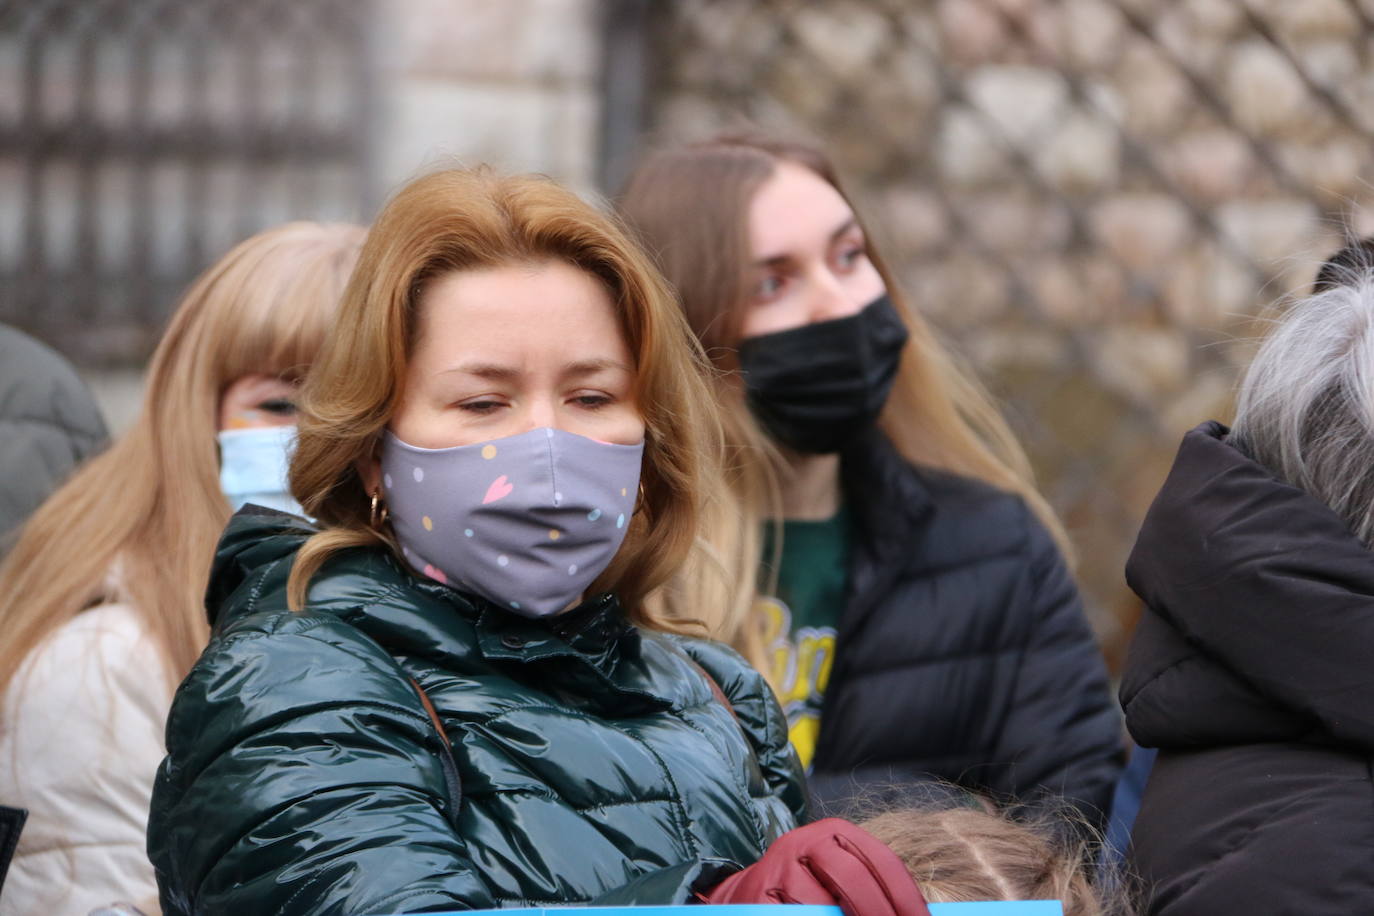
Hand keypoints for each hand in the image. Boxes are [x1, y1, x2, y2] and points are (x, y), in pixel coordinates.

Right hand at [700, 818, 929, 915]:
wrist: (748, 896)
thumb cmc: (808, 891)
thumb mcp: (840, 879)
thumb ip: (872, 890)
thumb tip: (918, 914)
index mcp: (834, 834)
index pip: (882, 861)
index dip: (908, 897)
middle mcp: (805, 843)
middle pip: (855, 880)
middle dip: (881, 914)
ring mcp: (779, 871)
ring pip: (824, 907)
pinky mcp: (760, 897)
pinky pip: (799, 915)